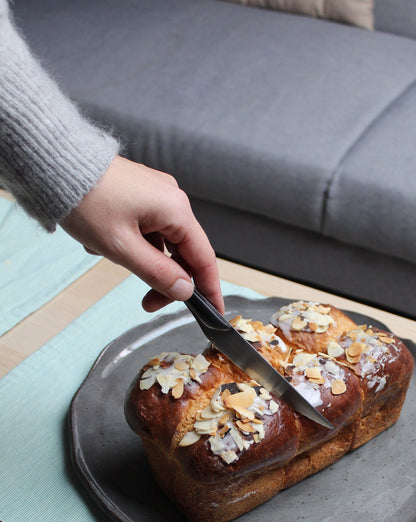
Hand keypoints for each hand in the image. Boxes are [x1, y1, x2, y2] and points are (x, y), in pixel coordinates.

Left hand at [61, 156, 223, 312]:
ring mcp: (155, 195)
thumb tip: (184, 290)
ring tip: (109, 256)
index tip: (213, 312)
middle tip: (148, 303)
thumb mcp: (122, 247)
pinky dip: (131, 244)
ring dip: (142, 260)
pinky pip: (146, 230)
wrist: (53, 165)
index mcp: (175, 209)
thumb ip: (158, 272)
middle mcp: (171, 199)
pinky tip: (104, 242)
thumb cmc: (85, 199)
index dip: (209, 288)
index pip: (203, 258)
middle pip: (183, 252)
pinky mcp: (139, 194)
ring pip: (162, 243)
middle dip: (166, 279)